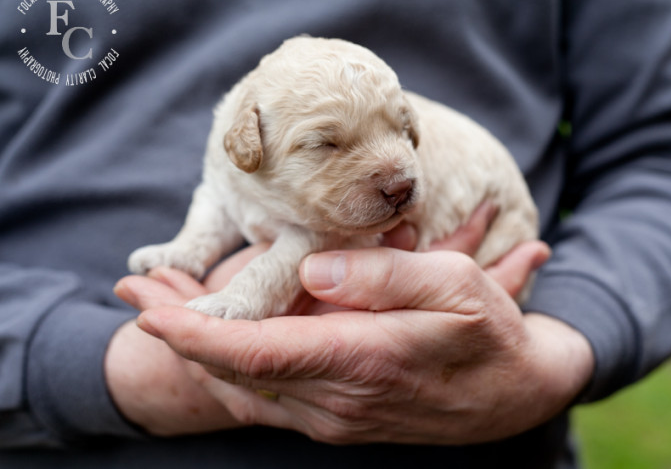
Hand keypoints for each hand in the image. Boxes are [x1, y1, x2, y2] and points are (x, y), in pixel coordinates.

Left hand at [130, 204, 591, 443]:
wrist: (515, 394)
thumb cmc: (489, 332)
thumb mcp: (456, 285)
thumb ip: (385, 275)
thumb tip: (316, 271)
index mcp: (362, 360)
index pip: (258, 354)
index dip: (197, 336)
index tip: (149, 313)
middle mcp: (337, 399)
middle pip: (234, 373)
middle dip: (179, 335)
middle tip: (136, 289)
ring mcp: (334, 416)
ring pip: (243, 389)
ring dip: (197, 351)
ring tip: (161, 303)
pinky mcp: (337, 418)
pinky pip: (265, 398)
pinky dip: (228, 369)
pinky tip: (213, 341)